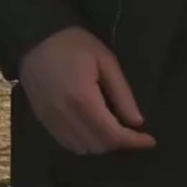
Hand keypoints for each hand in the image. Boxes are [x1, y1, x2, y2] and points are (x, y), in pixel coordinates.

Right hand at [17, 26, 157, 154]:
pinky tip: (91, 127)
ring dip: (100, 144)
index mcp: (83, 99)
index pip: (112, 134)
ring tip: (111, 128)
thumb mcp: (105, 60)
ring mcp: (51, 120)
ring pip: (81, 149)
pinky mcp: (42, 120)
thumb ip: (122, 93)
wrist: (36, 38)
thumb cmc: (75, 44)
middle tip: (130, 129)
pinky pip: (66, 143)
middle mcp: (65, 115)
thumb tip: (137, 122)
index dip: (133, 141)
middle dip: (118, 142)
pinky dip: (83, 142)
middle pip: (98, 146)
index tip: (150, 141)